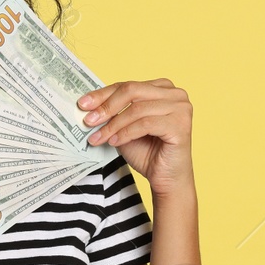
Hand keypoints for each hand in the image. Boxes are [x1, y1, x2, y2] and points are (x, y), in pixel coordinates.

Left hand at [78, 78, 193, 195]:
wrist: (165, 178)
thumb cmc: (148, 152)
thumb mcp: (124, 127)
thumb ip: (113, 113)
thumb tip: (88, 105)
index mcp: (163, 88)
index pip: (127, 85)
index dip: (103, 94)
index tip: (83, 104)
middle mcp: (175, 93)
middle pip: (132, 91)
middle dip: (107, 106)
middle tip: (88, 121)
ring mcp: (181, 108)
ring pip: (137, 109)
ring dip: (114, 124)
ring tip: (99, 137)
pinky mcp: (181, 124)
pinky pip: (145, 124)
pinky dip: (126, 133)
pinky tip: (115, 142)